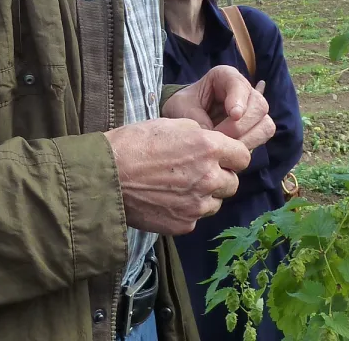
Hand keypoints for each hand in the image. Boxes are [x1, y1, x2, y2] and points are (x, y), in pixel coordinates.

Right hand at [103, 118, 250, 235]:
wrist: (106, 175)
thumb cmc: (134, 143)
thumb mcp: (171, 124)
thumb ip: (200, 135)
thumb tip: (214, 145)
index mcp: (208, 148)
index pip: (243, 156)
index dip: (231, 155)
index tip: (221, 156)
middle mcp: (209, 178)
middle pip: (233, 182)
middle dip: (220, 177)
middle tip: (196, 172)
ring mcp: (197, 205)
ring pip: (216, 202)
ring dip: (205, 195)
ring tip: (179, 187)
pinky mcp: (184, 224)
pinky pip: (196, 217)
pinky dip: (187, 210)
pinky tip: (167, 200)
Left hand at [162, 66, 274, 150]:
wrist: (183, 116)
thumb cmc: (183, 106)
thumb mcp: (182, 108)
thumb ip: (198, 119)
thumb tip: (216, 138)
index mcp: (225, 76)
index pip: (240, 84)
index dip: (239, 100)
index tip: (234, 115)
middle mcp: (244, 90)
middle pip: (259, 106)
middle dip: (240, 126)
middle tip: (220, 138)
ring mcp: (253, 109)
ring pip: (265, 124)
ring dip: (247, 138)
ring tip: (225, 146)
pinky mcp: (255, 126)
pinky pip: (262, 136)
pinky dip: (249, 144)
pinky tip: (232, 148)